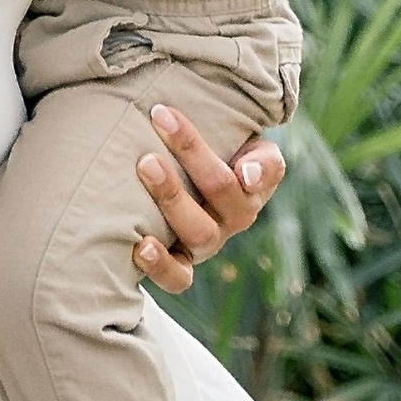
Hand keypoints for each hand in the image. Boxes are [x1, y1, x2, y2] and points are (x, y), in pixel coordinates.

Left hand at [132, 103, 284, 291]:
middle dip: (192, 153)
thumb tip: (247, 175)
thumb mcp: (243, 147)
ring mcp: (205, 245)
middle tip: (158, 122)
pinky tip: (140, 246)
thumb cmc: (211, 155)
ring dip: (172, 197)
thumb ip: (260, 158)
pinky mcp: (180, 266)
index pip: (258, 172)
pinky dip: (160, 265)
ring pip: (200, 233)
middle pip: (222, 192)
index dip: (250, 160)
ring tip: (144, 165)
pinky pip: (178, 278)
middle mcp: (231, 219)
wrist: (177, 183)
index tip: (229, 131)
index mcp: (252, 188)